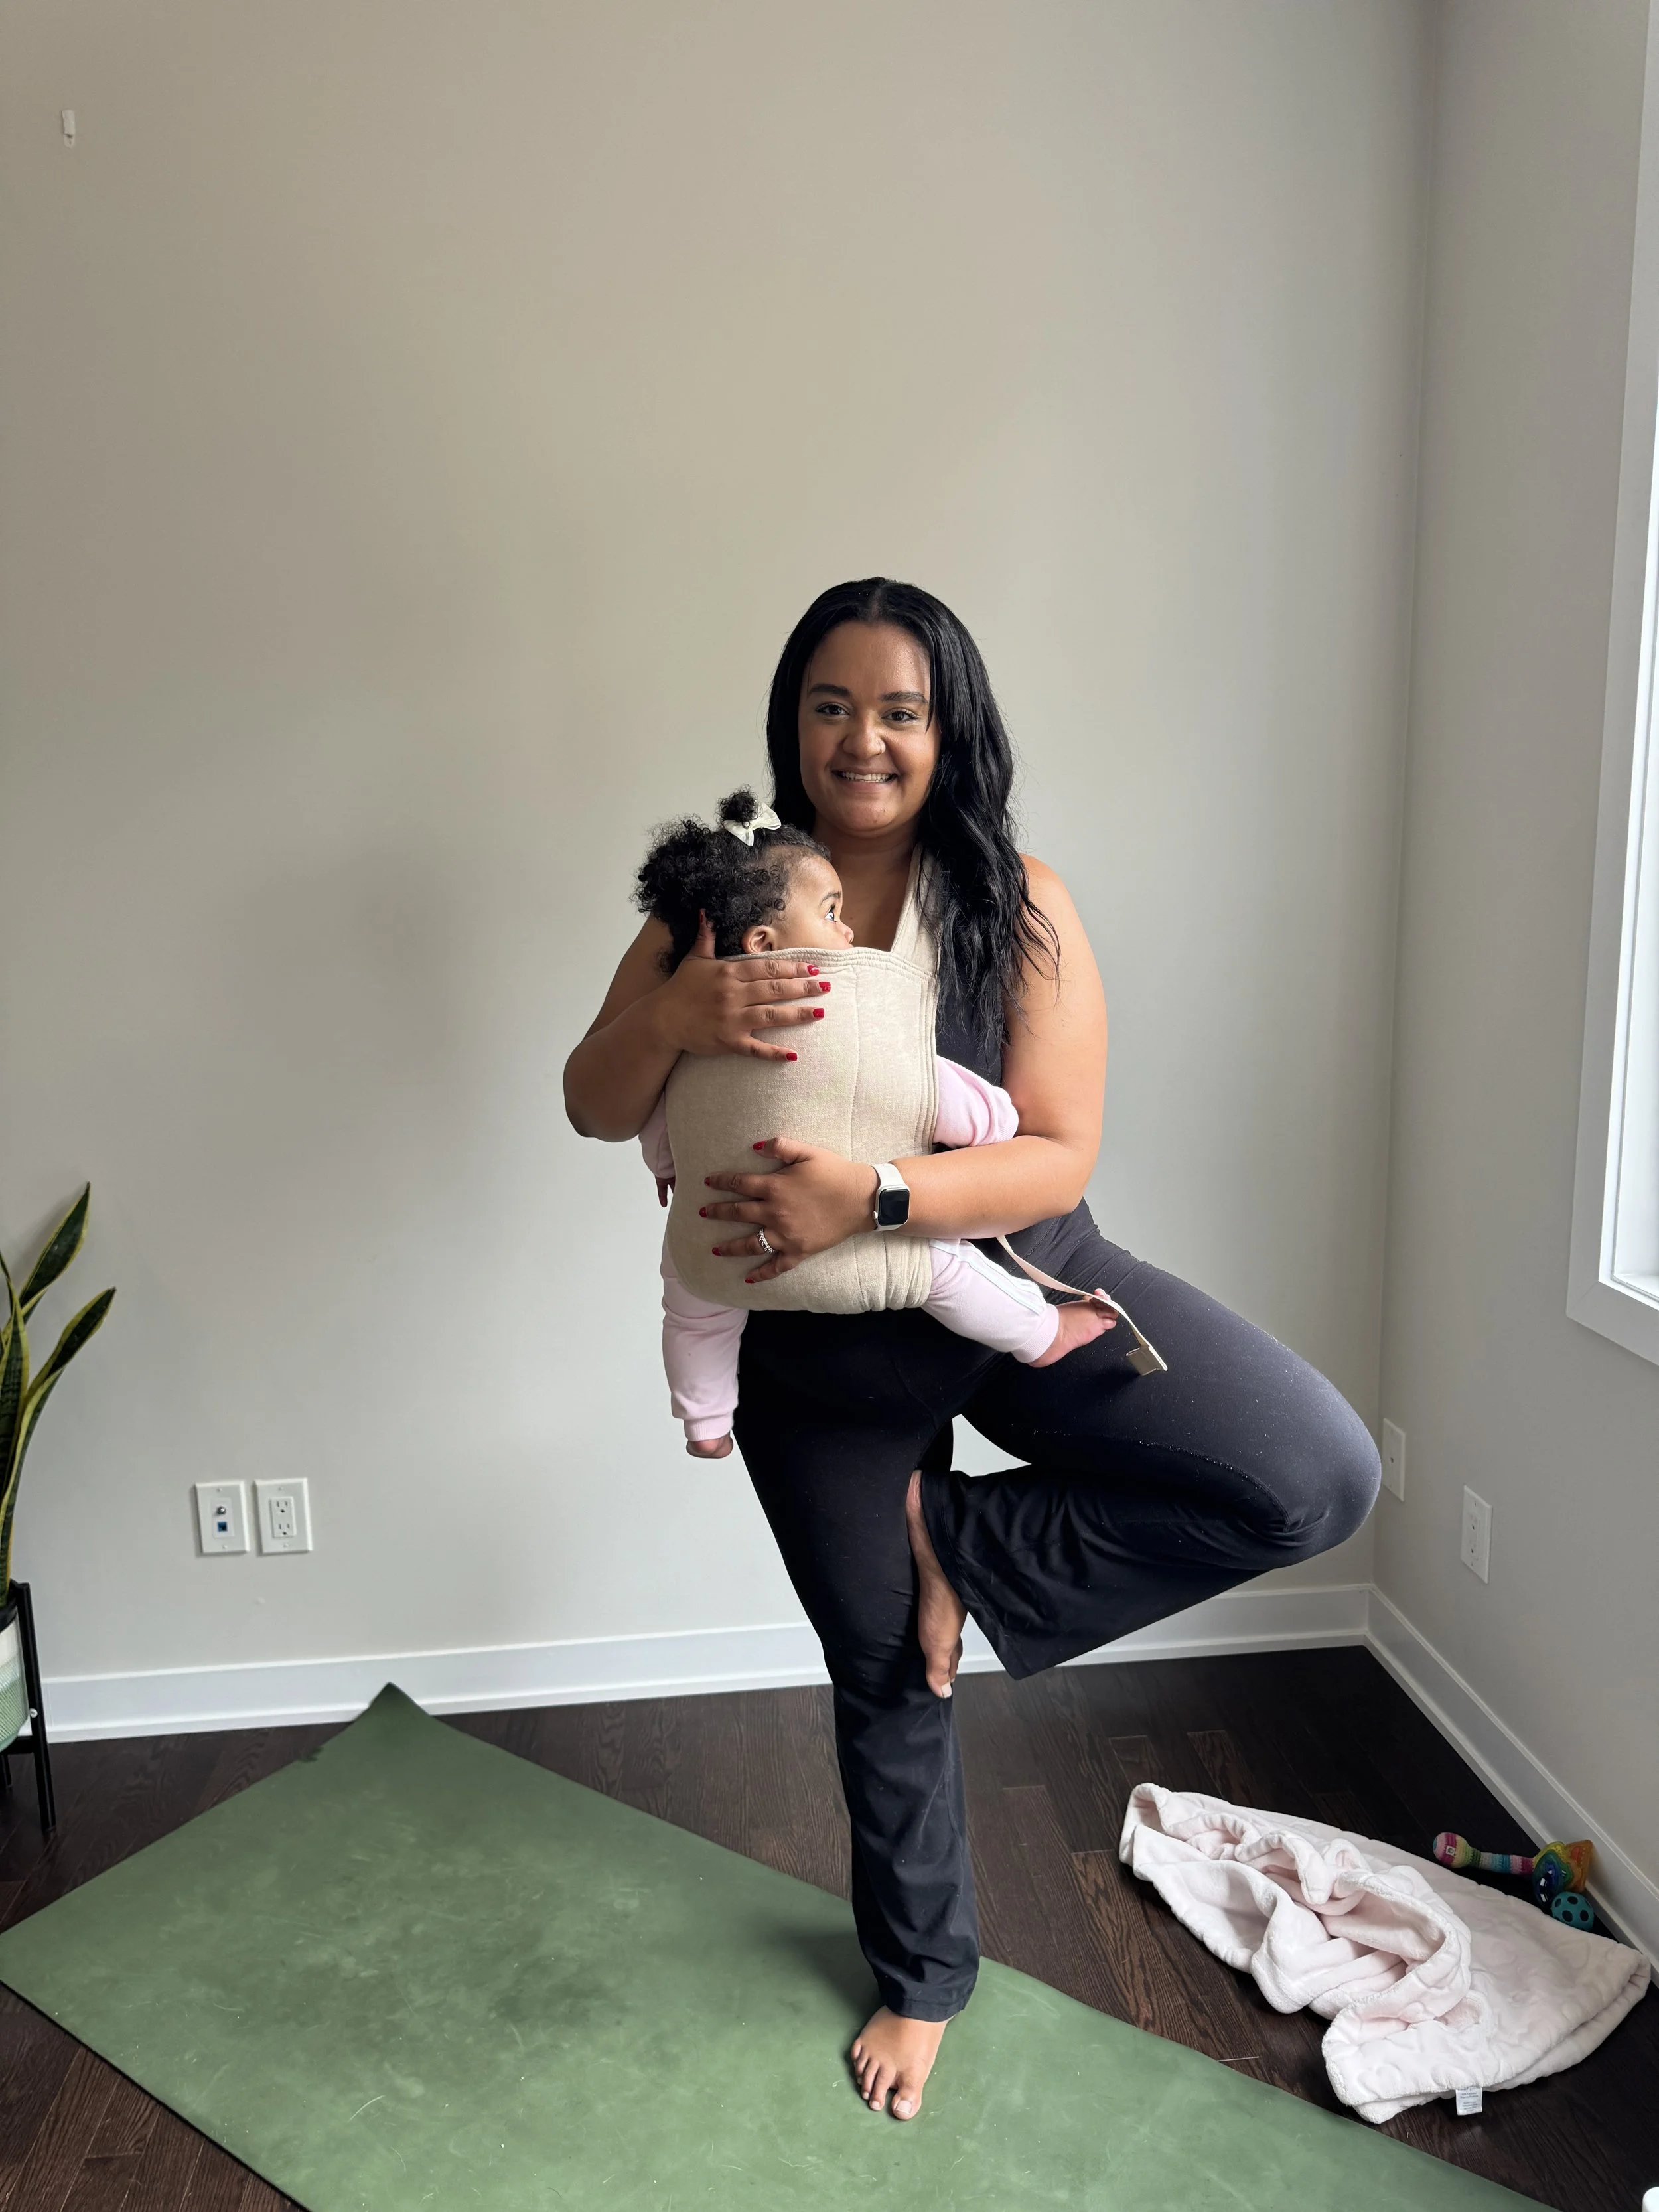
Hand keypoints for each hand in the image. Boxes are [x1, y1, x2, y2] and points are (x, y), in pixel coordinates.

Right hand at [659, 916, 830, 1062]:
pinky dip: (774, 1052)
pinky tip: (794, 1054)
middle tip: (827, 987)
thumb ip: (705, 936)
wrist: (661, 1020)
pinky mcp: (727, 1041)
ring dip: (798, 1014)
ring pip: (771, 1015)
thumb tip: (706, 911)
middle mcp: (733, 994)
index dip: (792, 967)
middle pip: (775, 989)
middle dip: (804, 987)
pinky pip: (755, 1048)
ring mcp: (731, 1019)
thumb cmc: (679, 988)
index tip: (813, 967)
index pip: (767, 968)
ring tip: (820, 1012)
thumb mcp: (693, 959)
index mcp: (728, 973)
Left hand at [700, 1137, 878, 1281]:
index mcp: (774, 1188)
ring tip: (715, 1248)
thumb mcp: (808, 1152)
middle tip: (703, 1213)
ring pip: (750, 1244)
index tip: (708, 1182)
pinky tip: (748, 1277)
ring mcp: (785, 1235)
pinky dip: (761, 1273)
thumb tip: (755, 1146)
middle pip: (738, 1213)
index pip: (739, 1184)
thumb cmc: (835, 1172)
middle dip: (717, 1212)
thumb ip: (781, 1146)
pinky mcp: (798, 1251)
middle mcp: (775, 1213)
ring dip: (730, 1247)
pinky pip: (776, 1266)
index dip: (721, 1182)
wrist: (862, 1199)